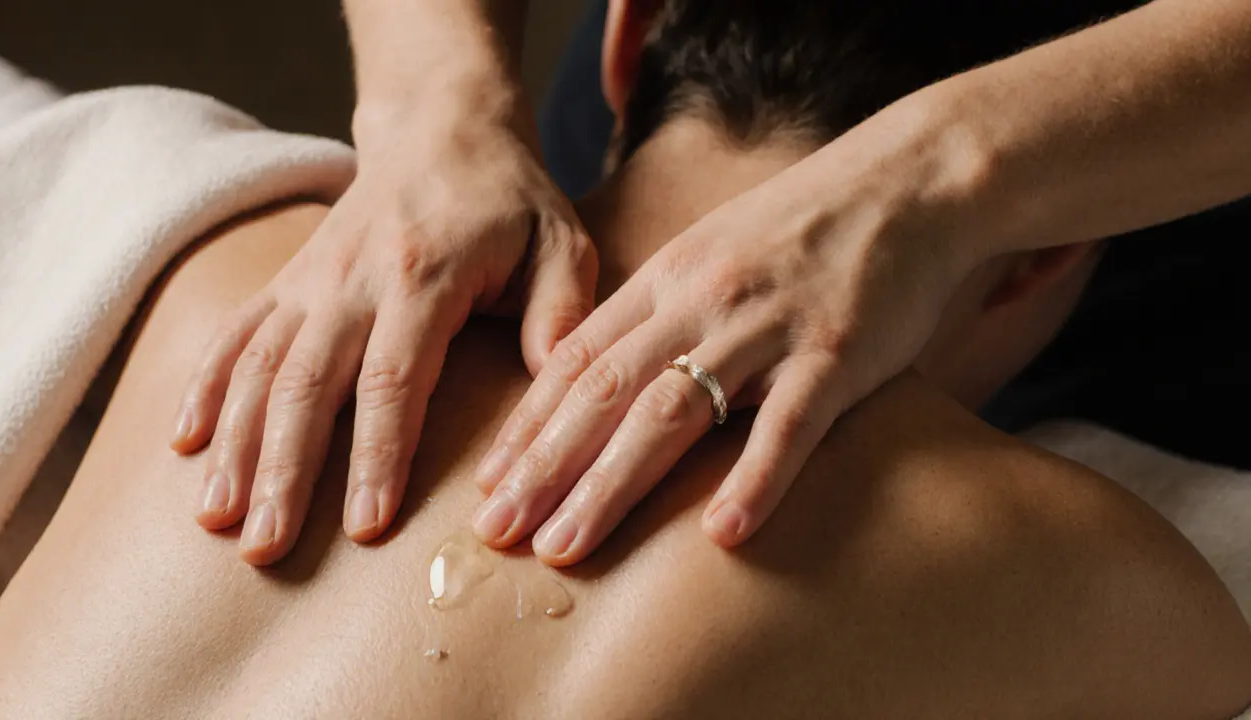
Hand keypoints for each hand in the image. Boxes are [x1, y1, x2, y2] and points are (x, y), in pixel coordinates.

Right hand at [170, 109, 595, 564]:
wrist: (441, 129)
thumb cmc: (510, 200)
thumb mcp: (559, 242)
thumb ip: (560, 310)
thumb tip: (554, 383)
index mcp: (423, 274)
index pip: (393, 376)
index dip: (377, 453)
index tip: (365, 524)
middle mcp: (352, 278)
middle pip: (307, 383)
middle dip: (282, 470)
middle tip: (265, 547)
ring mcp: (310, 279)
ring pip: (259, 366)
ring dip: (233, 444)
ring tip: (217, 518)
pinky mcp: (287, 279)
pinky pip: (234, 334)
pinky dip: (204, 386)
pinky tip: (182, 442)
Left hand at [471, 165, 972, 565]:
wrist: (909, 181)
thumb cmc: (803, 228)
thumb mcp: (710, 252)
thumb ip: (656, 312)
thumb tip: (593, 376)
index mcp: (666, 279)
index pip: (575, 359)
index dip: (527, 425)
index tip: (488, 482)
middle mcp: (702, 301)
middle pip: (604, 391)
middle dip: (543, 467)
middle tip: (496, 531)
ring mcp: (768, 326)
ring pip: (672, 412)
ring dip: (612, 486)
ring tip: (566, 547)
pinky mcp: (838, 352)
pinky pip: (790, 423)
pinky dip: (754, 478)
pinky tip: (722, 533)